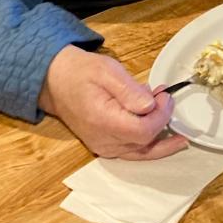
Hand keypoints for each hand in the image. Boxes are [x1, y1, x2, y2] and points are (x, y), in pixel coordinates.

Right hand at [38, 44, 187, 160]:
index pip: (144, 131)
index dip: (162, 115)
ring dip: (160, 134)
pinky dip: (148, 139)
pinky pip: (132, 150)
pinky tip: (155, 122)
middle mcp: (103, 141)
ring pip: (142, 152)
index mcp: (103, 121)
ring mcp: (103, 147)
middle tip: (166, 97)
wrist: (55, 81)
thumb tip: (150, 106)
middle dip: (162, 121)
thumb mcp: (106, 70)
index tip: (165, 95)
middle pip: (146, 144)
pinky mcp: (104, 147)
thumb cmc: (80, 72)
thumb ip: (129, 90)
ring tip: (167, 111)